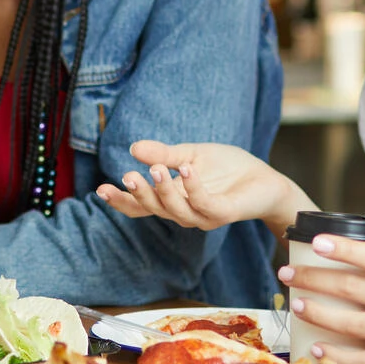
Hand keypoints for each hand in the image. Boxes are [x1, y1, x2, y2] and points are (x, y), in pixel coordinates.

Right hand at [96, 140, 314, 235]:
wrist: (264, 178)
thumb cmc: (227, 168)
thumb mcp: (190, 154)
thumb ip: (164, 154)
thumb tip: (134, 147)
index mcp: (172, 199)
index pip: (140, 206)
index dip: (120, 201)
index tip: (100, 189)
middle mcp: (183, 212)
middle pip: (153, 210)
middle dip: (139, 195)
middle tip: (127, 176)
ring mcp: (203, 216)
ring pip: (175, 210)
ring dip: (163, 190)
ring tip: (155, 168)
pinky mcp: (223, 213)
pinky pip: (204, 205)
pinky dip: (194, 187)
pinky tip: (187, 170)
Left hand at [279, 235, 364, 363]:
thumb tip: (353, 255)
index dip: (344, 249)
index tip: (316, 242)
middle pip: (352, 288)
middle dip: (313, 279)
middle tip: (287, 273)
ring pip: (350, 324)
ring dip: (318, 313)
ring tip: (298, 304)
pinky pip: (362, 361)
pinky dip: (336, 356)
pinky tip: (316, 347)